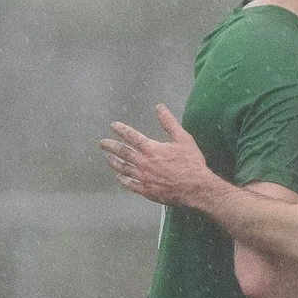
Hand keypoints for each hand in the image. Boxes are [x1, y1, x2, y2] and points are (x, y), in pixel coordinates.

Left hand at [101, 107, 217, 206]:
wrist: (195, 188)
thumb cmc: (191, 163)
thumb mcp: (183, 139)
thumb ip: (169, 123)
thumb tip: (159, 107)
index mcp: (152, 149)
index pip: (132, 136)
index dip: (121, 129)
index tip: (113, 126)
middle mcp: (144, 163)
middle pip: (123, 152)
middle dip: (111, 146)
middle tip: (102, 143)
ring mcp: (143, 177)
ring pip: (124, 168)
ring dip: (114, 162)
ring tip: (107, 158)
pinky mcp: (146, 190)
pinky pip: (130, 184)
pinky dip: (122, 179)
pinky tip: (118, 176)